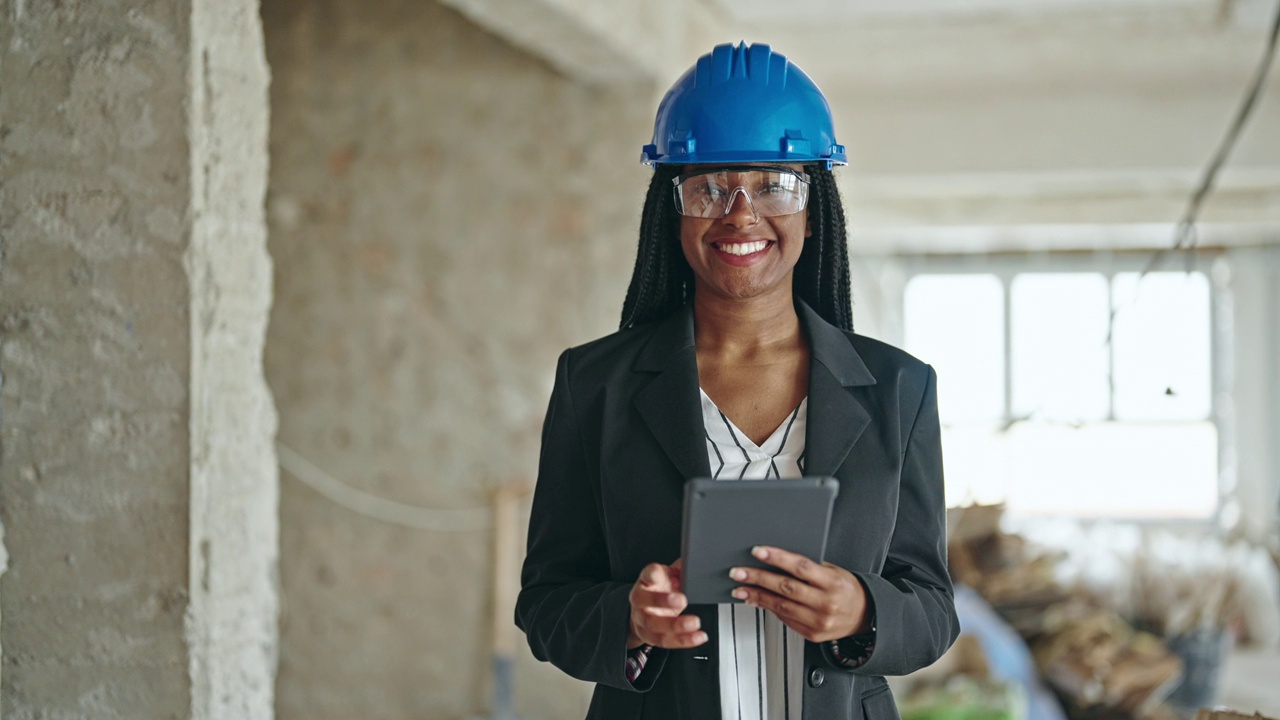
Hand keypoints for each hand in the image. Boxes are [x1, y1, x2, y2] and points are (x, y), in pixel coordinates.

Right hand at [627, 559, 707, 649]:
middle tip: (683, 600)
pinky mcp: (650, 636)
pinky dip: (683, 640)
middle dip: (663, 601)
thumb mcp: (669, 575)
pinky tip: (697, 637)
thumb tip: (697, 561)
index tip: (657, 574)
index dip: (651, 574)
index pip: (646, 574)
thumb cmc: (659, 589)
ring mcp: (642, 619)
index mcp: (646, 580)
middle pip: (645, 601)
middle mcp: (640, 599)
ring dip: (676, 626)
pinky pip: (665, 641)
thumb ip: (681, 569)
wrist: (644, 610)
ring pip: (654, 625)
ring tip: (695, 623)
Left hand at [729, 546, 869, 642]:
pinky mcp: (812, 634)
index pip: (801, 567)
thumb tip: (778, 559)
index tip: (758, 552)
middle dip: (758, 578)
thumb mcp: (834, 571)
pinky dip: (769, 608)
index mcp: (832, 582)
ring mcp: (818, 621)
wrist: (865, 616)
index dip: (778, 558)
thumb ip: (810, 568)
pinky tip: (756, 600)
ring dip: (757, 596)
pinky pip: (785, 619)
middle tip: (738, 572)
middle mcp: (826, 603)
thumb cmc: (847, 589)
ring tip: (740, 588)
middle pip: (786, 588)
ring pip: (781, 606)